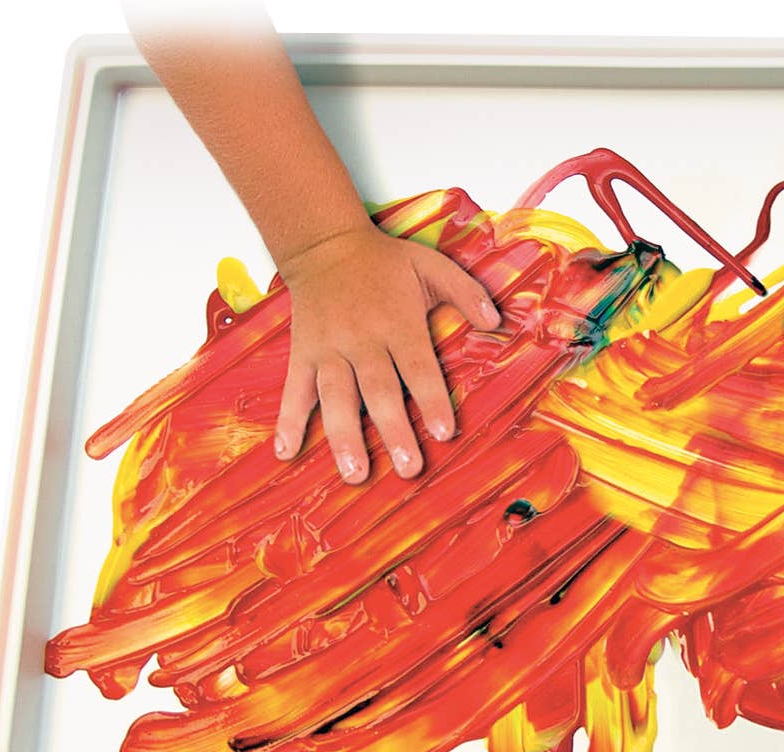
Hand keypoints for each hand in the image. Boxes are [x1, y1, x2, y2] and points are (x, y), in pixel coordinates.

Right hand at [272, 223, 502, 482]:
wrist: (325, 245)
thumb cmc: (386, 261)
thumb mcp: (432, 265)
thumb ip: (466, 292)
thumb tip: (497, 321)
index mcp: (398, 324)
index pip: (418, 368)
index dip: (432, 400)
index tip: (444, 433)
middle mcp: (362, 341)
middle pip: (379, 392)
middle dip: (393, 432)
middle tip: (408, 468)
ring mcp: (329, 351)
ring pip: (336, 399)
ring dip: (344, 438)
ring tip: (354, 474)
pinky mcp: (303, 354)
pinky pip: (294, 390)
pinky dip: (288, 421)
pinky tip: (286, 452)